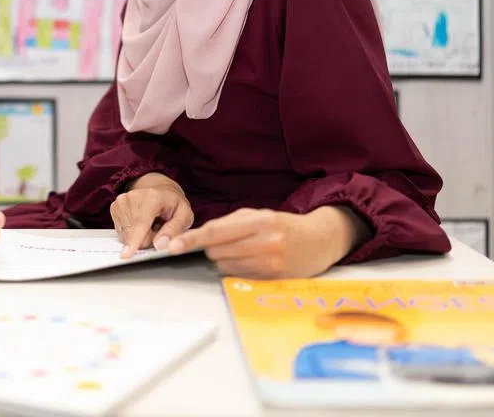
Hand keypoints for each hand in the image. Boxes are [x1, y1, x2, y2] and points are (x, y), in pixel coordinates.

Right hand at [111, 172, 193, 257]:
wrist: (160, 190)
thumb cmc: (173, 204)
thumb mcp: (184, 215)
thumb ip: (174, 230)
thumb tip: (160, 245)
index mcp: (152, 197)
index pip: (141, 223)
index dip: (135, 240)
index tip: (126, 254)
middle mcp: (132, 196)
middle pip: (134, 233)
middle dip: (147, 238)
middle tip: (158, 227)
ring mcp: (121, 201)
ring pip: (126, 235)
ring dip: (140, 236)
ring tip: (150, 224)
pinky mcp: (115, 207)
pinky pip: (121, 232)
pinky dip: (132, 232)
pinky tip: (140, 223)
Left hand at [167, 206, 366, 278]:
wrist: (319, 241)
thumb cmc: (284, 226)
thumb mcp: (259, 215)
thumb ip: (230, 223)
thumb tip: (201, 236)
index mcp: (260, 222)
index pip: (216, 232)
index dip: (192, 239)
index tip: (174, 245)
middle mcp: (265, 243)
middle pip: (217, 251)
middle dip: (209, 249)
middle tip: (218, 244)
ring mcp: (270, 263)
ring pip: (225, 266)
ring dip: (221, 260)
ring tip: (239, 251)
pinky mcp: (272, 279)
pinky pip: (238, 276)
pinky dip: (235, 269)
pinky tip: (247, 261)